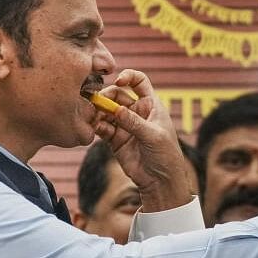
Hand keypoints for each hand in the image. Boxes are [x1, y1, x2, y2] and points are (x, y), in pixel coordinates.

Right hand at [93, 69, 195, 212]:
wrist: (160, 180)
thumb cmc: (165, 155)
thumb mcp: (153, 136)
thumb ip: (134, 122)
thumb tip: (116, 109)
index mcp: (151, 105)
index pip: (139, 81)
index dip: (128, 77)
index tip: (118, 80)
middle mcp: (136, 112)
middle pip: (117, 95)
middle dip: (106, 96)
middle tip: (96, 102)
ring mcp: (124, 125)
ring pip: (106, 111)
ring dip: (98, 111)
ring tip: (92, 116)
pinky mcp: (114, 139)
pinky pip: (101, 127)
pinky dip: (96, 126)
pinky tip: (94, 128)